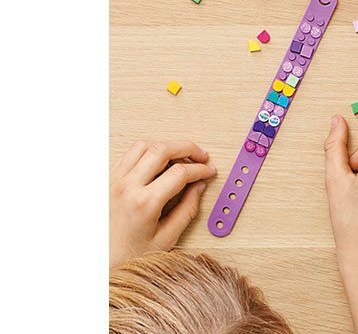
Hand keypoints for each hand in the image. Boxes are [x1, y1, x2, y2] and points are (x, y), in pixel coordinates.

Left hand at [109, 141, 215, 267]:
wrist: (96, 263)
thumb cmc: (127, 255)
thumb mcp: (166, 238)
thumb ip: (187, 209)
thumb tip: (199, 187)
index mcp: (143, 203)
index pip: (180, 173)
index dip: (200, 169)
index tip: (209, 172)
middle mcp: (126, 187)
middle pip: (162, 149)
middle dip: (188, 148)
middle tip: (201, 156)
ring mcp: (113, 181)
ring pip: (144, 146)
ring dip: (167, 146)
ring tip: (181, 157)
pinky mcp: (107, 180)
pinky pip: (129, 155)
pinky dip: (148, 152)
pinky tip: (159, 164)